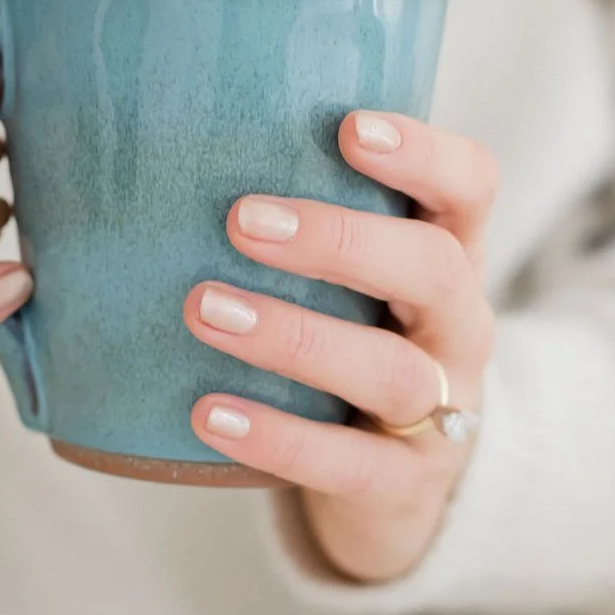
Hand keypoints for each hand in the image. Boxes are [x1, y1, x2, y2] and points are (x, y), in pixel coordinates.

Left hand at [184, 112, 496, 584]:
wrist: (393, 487)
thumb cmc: (349, 345)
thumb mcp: (349, 281)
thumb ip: (294, 220)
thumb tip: (142, 155)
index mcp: (450, 254)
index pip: (472, 186)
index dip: (425, 154)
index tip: (351, 128)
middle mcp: (459, 326)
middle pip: (434, 270)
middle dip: (341, 241)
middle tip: (242, 220)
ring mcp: (442, 411)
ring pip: (391, 371)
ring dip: (295, 337)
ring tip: (205, 309)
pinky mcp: (402, 484)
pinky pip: (347, 463)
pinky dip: (278, 437)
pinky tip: (209, 412)